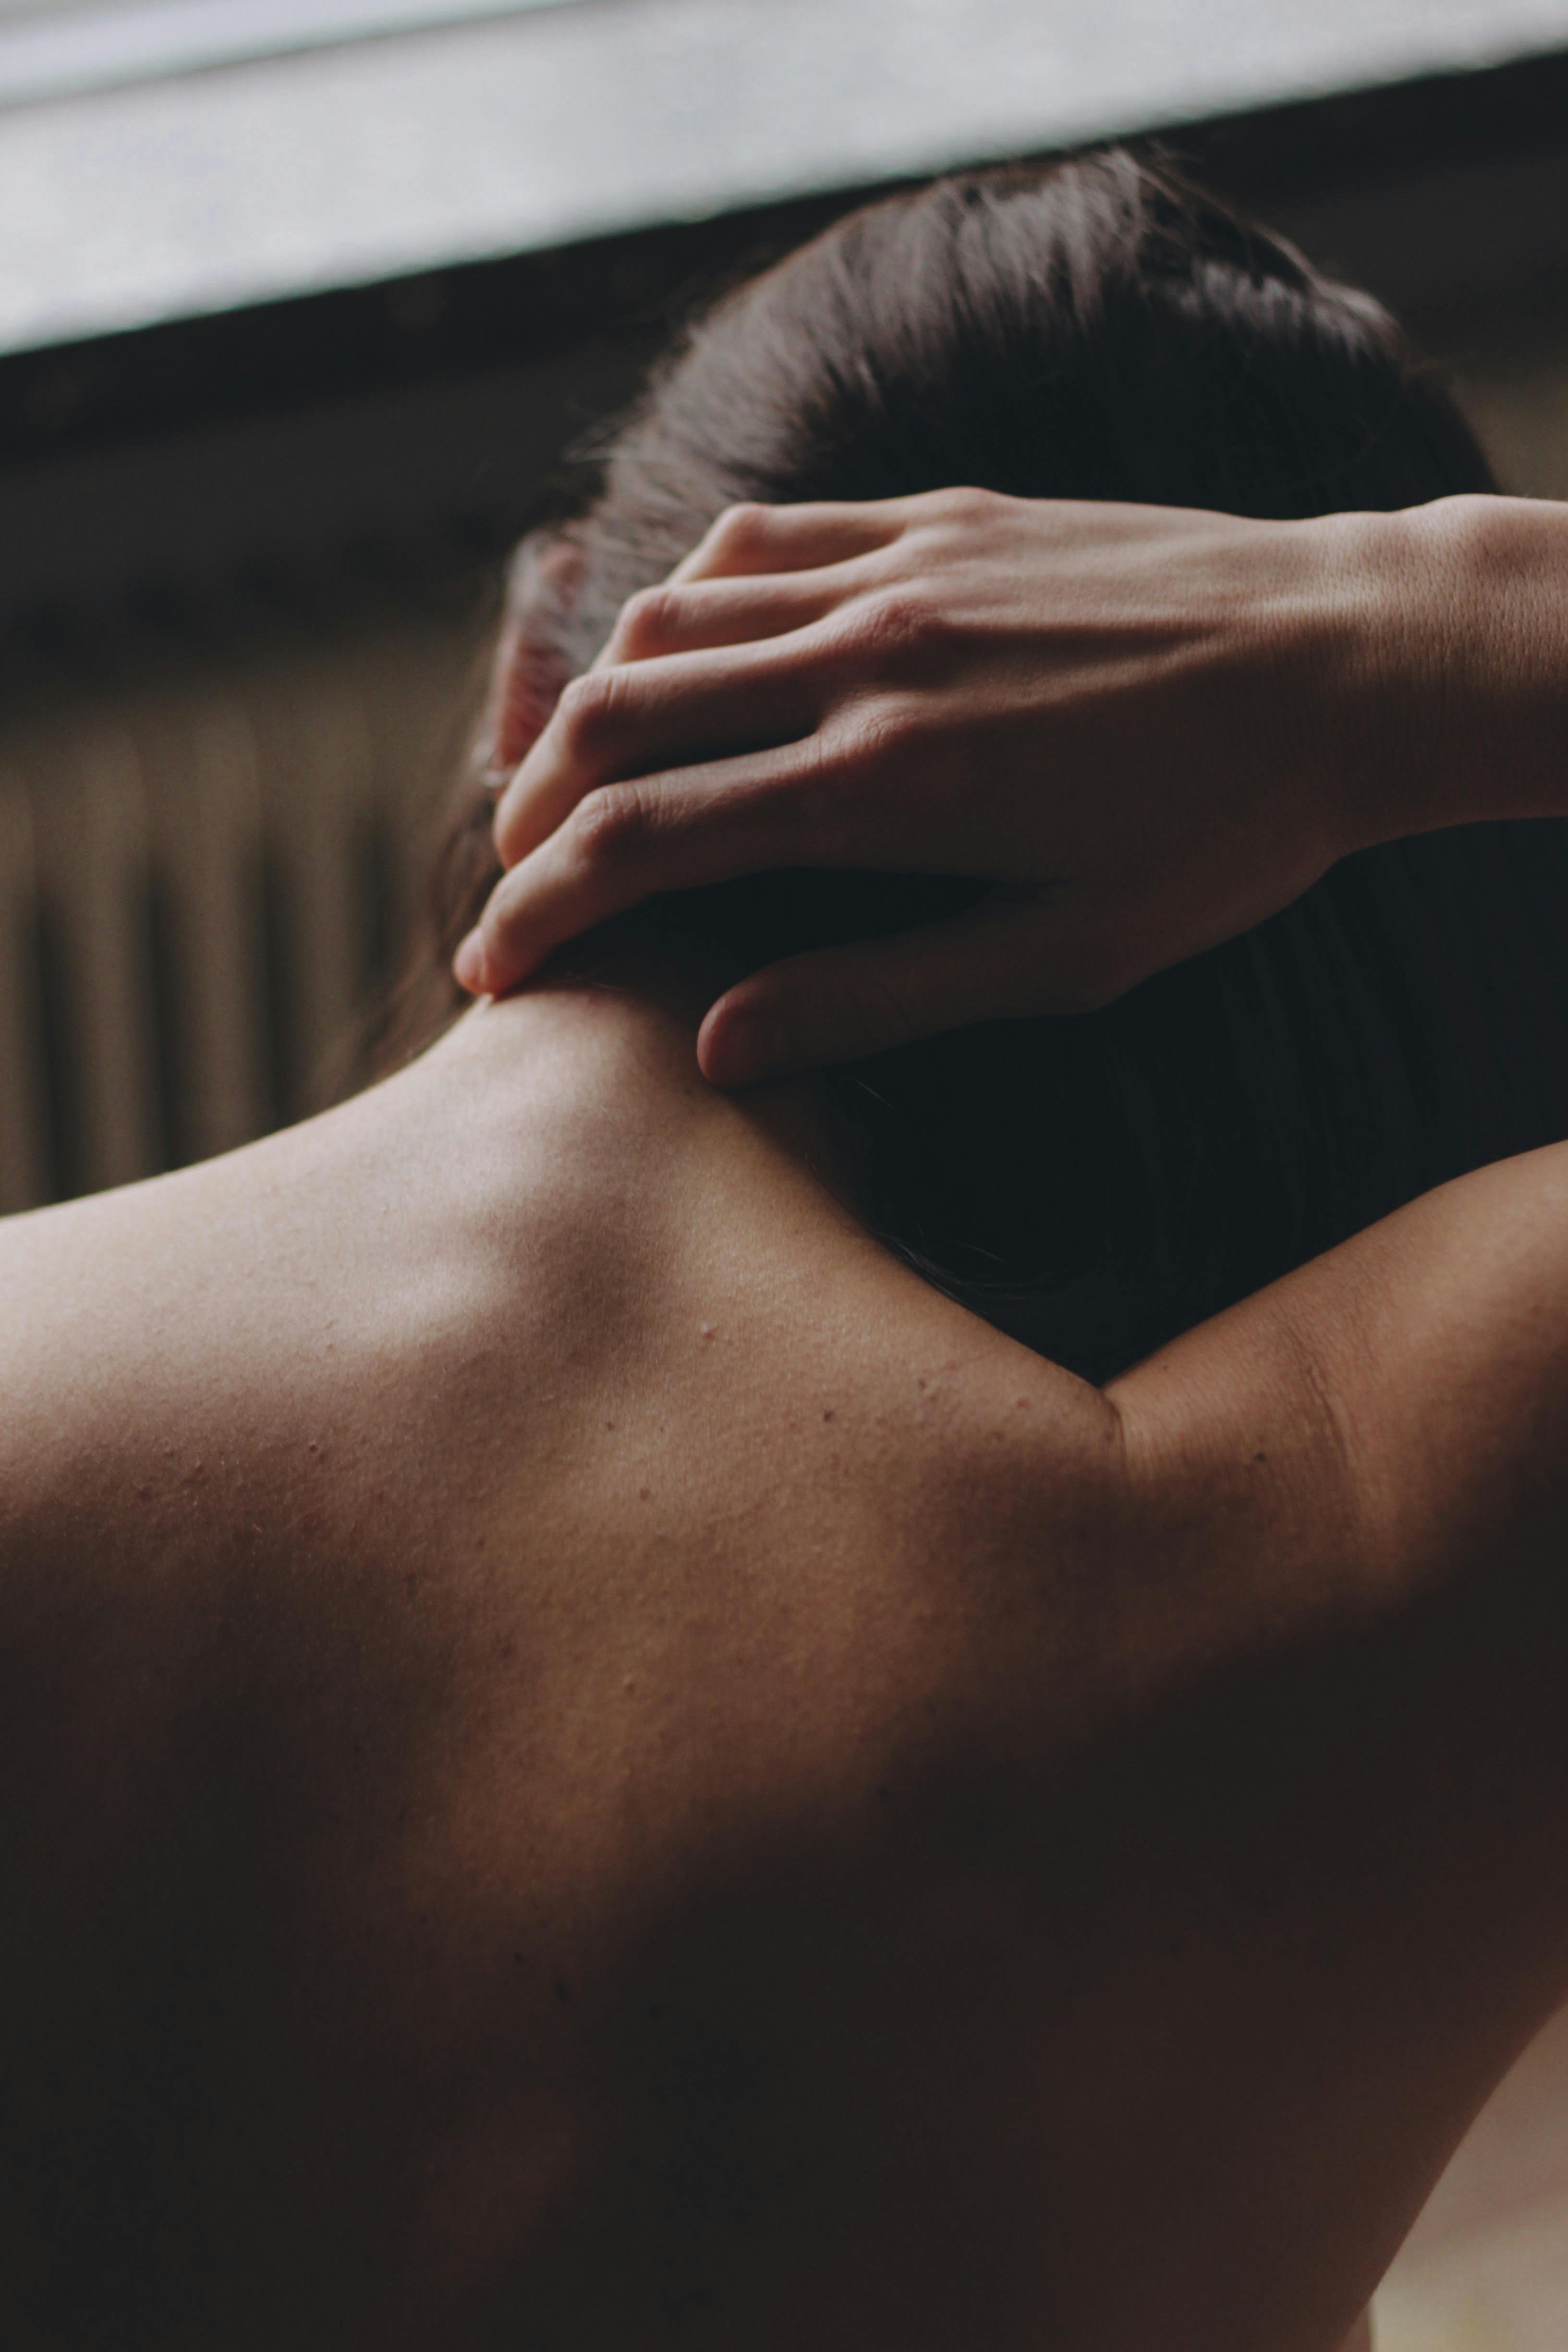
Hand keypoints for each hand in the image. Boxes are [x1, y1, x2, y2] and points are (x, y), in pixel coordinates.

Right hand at [457, 487, 1443, 1080]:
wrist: (1350, 661)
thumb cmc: (1221, 834)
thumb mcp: (1064, 962)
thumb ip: (877, 1001)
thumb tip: (714, 1046)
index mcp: (885, 788)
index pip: (642, 842)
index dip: (539, 913)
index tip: (493, 972)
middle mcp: (867, 658)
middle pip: (616, 719)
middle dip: (529, 815)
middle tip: (515, 886)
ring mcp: (900, 569)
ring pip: (665, 617)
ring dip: (589, 708)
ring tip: (578, 787)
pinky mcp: (942, 514)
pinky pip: (759, 534)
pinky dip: (686, 598)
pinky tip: (685, 654)